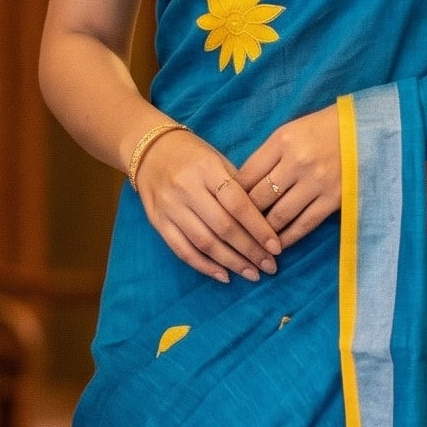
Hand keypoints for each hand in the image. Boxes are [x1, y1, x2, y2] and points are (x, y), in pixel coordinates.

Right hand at [134, 127, 279, 282]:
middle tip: (269, 267)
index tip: (276, 248)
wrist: (150, 151)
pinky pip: (182, 250)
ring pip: (204, 242)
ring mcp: (170, 207)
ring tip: (252, 274)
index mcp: (208, 169)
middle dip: (250, 251)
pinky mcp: (157, 221)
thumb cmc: (193, 155)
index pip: (238, 204)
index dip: (259, 229)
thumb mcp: (218, 160)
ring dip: (231, 263)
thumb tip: (266, 222)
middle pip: (223, 227)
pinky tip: (224, 275)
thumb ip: (239, 187)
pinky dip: (204, 266)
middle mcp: (187, 188)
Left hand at [237, 107, 340, 248]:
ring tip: (252, 243)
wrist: (365, 131)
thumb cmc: (320, 130)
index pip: (246, 175)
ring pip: (278, 216)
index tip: (223, 210)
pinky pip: (304, 224)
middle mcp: (297, 162)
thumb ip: (266, 157)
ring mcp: (316, 182)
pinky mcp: (334, 199)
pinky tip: (277, 246)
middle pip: (259, 198)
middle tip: (233, 232)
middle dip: (243, 218)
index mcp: (282, 141)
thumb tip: (240, 189)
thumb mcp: (289, 133)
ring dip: (262, 233)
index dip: (230, 197)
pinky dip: (287, 238)